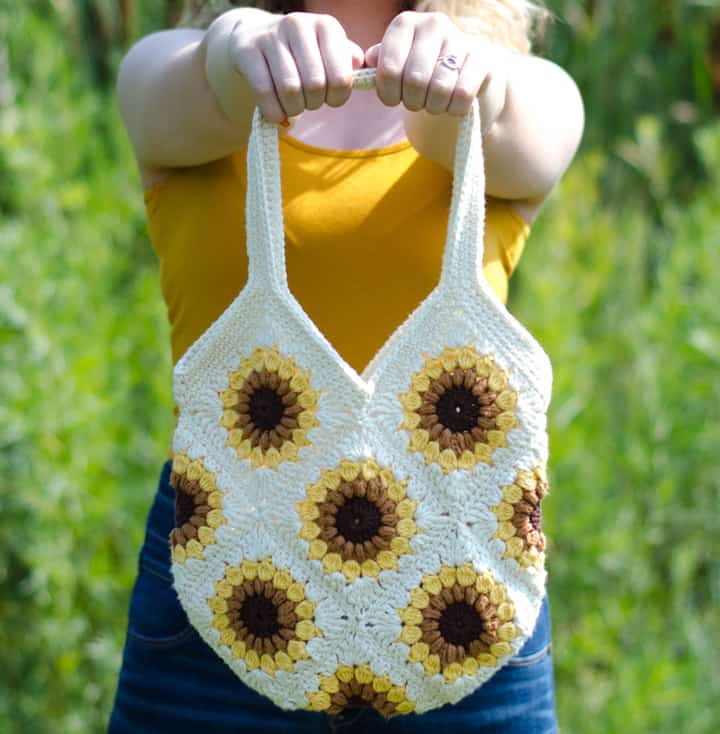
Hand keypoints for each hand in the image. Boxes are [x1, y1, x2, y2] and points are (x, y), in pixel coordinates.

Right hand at [228, 11, 364, 124]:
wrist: (256, 41)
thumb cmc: (302, 57)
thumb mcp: (328, 55)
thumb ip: (348, 61)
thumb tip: (362, 63)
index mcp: (326, 27)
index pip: (341, 78)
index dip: (338, 99)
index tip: (330, 98)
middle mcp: (298, 24)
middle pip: (315, 86)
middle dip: (314, 104)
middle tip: (308, 102)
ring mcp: (270, 35)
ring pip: (290, 90)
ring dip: (294, 109)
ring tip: (293, 105)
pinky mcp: (246, 50)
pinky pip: (264, 92)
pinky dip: (273, 113)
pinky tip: (276, 113)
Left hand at [365, 11, 509, 126]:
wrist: (468, 75)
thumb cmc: (424, 73)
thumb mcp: (398, 66)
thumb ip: (379, 63)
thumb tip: (367, 61)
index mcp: (405, 24)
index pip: (387, 70)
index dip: (388, 95)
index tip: (393, 98)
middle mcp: (433, 24)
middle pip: (413, 81)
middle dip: (412, 102)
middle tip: (417, 101)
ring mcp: (460, 39)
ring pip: (438, 89)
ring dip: (434, 107)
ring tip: (435, 103)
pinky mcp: (483, 59)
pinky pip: (462, 95)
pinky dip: (455, 110)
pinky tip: (454, 105)